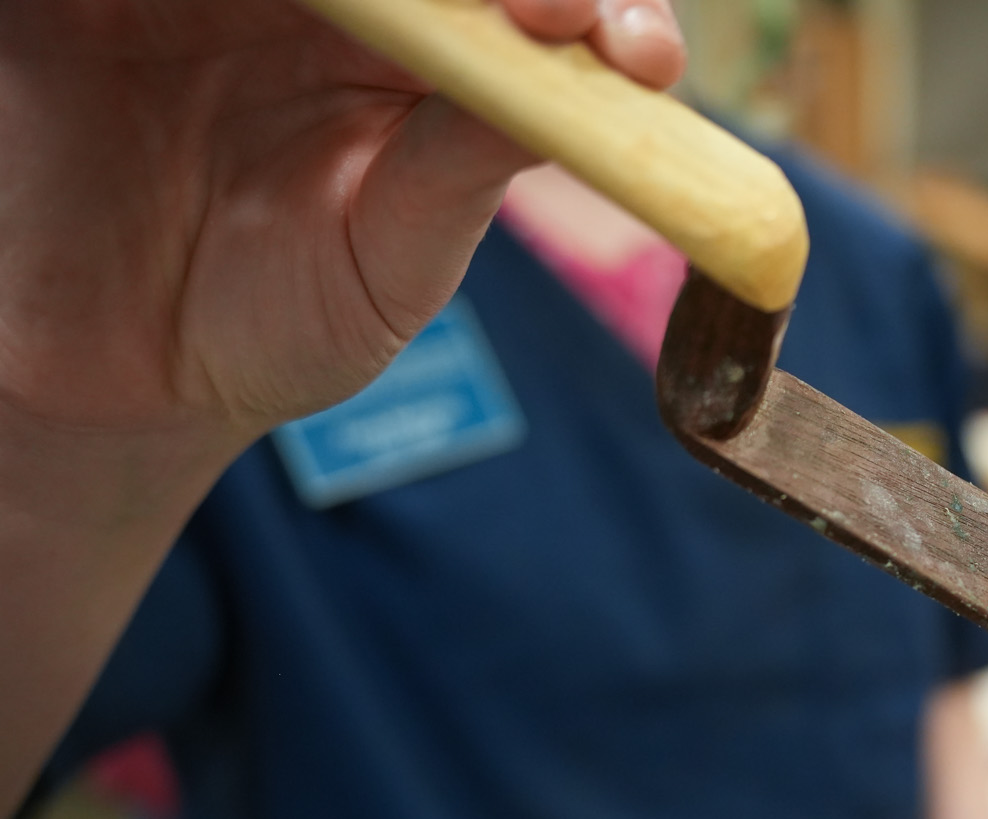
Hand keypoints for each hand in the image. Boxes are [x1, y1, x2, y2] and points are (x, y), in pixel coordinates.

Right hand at [0, 0, 681, 482]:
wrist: (123, 379)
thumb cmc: (278, 320)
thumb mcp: (393, 259)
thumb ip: (467, 162)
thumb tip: (584, 80)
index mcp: (426, 47)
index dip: (593, 1)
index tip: (632, 54)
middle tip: (555, 13)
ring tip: (463, 7)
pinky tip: (276, 0)